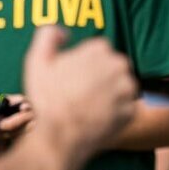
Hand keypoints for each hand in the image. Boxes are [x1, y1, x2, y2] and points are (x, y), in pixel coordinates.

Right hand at [21, 27, 137, 153]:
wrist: (60, 137)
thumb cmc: (47, 99)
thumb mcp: (37, 61)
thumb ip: (48, 36)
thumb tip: (65, 32)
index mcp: (100, 50)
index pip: (99, 51)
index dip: (84, 64)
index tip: (73, 77)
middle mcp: (119, 66)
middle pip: (113, 68)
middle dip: (101, 77)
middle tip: (80, 93)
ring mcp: (127, 90)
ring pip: (121, 88)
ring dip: (109, 95)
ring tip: (88, 106)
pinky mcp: (132, 111)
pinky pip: (125, 109)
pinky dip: (114, 114)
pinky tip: (96, 118)